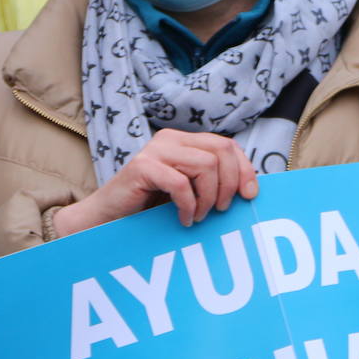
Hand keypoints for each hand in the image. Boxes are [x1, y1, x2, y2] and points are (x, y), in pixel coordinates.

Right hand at [52, 129, 258, 236]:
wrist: (107, 217)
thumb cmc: (150, 207)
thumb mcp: (189, 190)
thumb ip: (212, 181)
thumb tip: (251, 188)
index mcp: (185, 140)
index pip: (227, 145)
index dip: (244, 169)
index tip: (249, 195)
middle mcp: (171, 139)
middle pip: (221, 151)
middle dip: (230, 183)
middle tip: (221, 210)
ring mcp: (156, 150)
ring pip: (206, 165)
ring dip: (209, 197)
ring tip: (199, 216)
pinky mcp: (142, 167)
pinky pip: (181, 183)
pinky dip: (188, 205)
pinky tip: (184, 219)